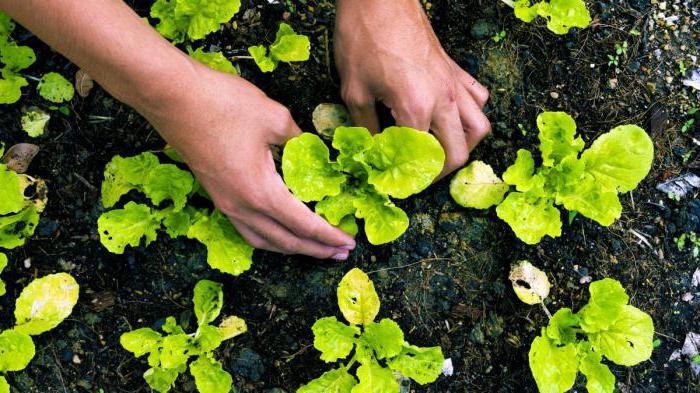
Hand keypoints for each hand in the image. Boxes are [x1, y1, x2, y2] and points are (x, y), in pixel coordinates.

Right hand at [136, 61, 355, 258]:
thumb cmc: (223, 104)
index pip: (304, 225)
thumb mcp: (275, 117)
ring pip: (262, 240)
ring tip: (312, 249)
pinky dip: (268, 237)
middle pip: (285, 241)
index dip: (329, 235)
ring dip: (290, 248)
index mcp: (261, 192)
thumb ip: (300, 140)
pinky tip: (277, 231)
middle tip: (340, 252)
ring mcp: (225, 203)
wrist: (171, 96)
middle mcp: (242, 207)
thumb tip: (315, 149)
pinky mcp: (215, 194)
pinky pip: (246, 229)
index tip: (350, 242)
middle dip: (315, 249)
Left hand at [334, 0, 490, 177]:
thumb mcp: (353, 90)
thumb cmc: (362, 38)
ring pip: (479, 128)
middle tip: (419, 177)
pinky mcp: (455, 69)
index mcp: (416, 107)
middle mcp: (443, 99)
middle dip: (440, 173)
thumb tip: (372, 153)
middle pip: (459, 153)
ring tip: (441, 153)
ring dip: (463, 147)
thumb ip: (366, 128)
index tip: (397, 185)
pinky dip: (472, 115)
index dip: (408, 178)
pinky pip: (478, 99)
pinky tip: (452, 118)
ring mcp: (454, 83)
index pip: (421, 159)